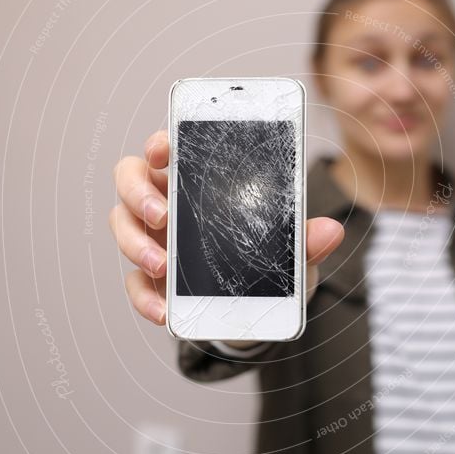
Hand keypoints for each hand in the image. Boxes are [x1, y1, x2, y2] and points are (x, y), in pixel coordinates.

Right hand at [109, 129, 343, 347]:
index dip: (160, 143)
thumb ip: (305, 239)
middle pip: (130, 179)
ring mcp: (154, 238)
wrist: (256, 308)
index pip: (168, 148)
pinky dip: (144, 296)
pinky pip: (134, 282)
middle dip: (138, 193)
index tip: (164, 149)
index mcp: (197, 179)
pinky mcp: (150, 277)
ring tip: (164, 265)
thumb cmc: (266, 259)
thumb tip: (332, 231)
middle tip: (162, 214)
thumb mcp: (290, 251)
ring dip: (136, 243)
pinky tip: (163, 310)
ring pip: (122, 225)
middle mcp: (168, 201)